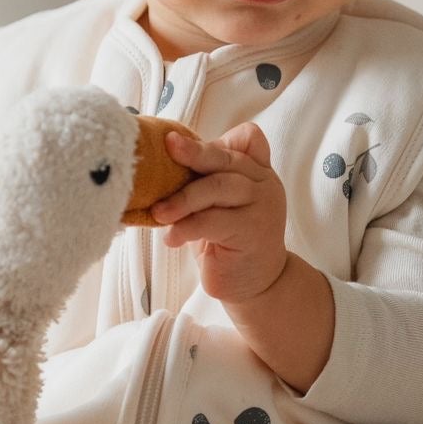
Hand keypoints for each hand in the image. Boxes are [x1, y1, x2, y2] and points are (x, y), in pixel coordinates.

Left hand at [150, 121, 288, 306]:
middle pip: (226, 159)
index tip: (177, 140)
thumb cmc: (229, 242)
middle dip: (192, 153)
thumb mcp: (218, 206)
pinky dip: (186, 227)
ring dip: (182, 198)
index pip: (248, 139)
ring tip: (158, 213)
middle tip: (165, 149)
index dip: (218, 138)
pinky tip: (172, 239)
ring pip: (218, 187)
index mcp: (257, 171)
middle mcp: (264, 184)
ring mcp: (262, 206)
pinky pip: (213, 220)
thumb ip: (207, 181)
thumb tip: (161, 161)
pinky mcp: (253, 232)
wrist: (258, 285)